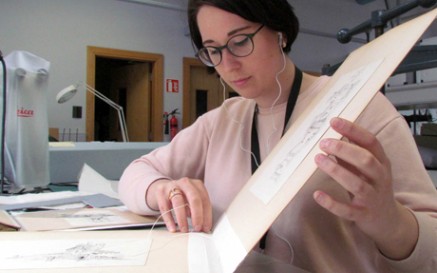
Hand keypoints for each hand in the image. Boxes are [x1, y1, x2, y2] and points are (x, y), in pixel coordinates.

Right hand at [147, 178, 211, 232]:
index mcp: (197, 184)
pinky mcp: (161, 192)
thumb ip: (199, 209)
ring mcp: (172, 186)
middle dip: (197, 215)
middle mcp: (185, 183)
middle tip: (197, 228)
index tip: (206, 227)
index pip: (204, 200)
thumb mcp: (193, 199)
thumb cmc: (183, 196)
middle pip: (194, 198)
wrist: (165, 187)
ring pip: (178, 202)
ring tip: (184, 230)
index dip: (207, 215)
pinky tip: (173, 228)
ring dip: (182, 218)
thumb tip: (203, 226)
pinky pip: (164, 207)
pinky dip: (169, 220)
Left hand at [313, 117, 417, 259]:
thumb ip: (351, 154)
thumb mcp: (366, 168)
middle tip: (323, 143)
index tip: (333, 121)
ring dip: (336, 171)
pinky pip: (346, 210)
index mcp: (381, 162)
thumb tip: (333, 134)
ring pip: (356, 184)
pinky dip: (331, 203)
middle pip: (366, 160)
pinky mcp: (362, 215)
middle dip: (344, 149)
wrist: (387, 220)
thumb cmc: (371, 187)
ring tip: (318, 159)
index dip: (353, 130)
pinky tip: (317, 194)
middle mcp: (380, 178)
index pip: (370, 142)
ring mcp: (372, 197)